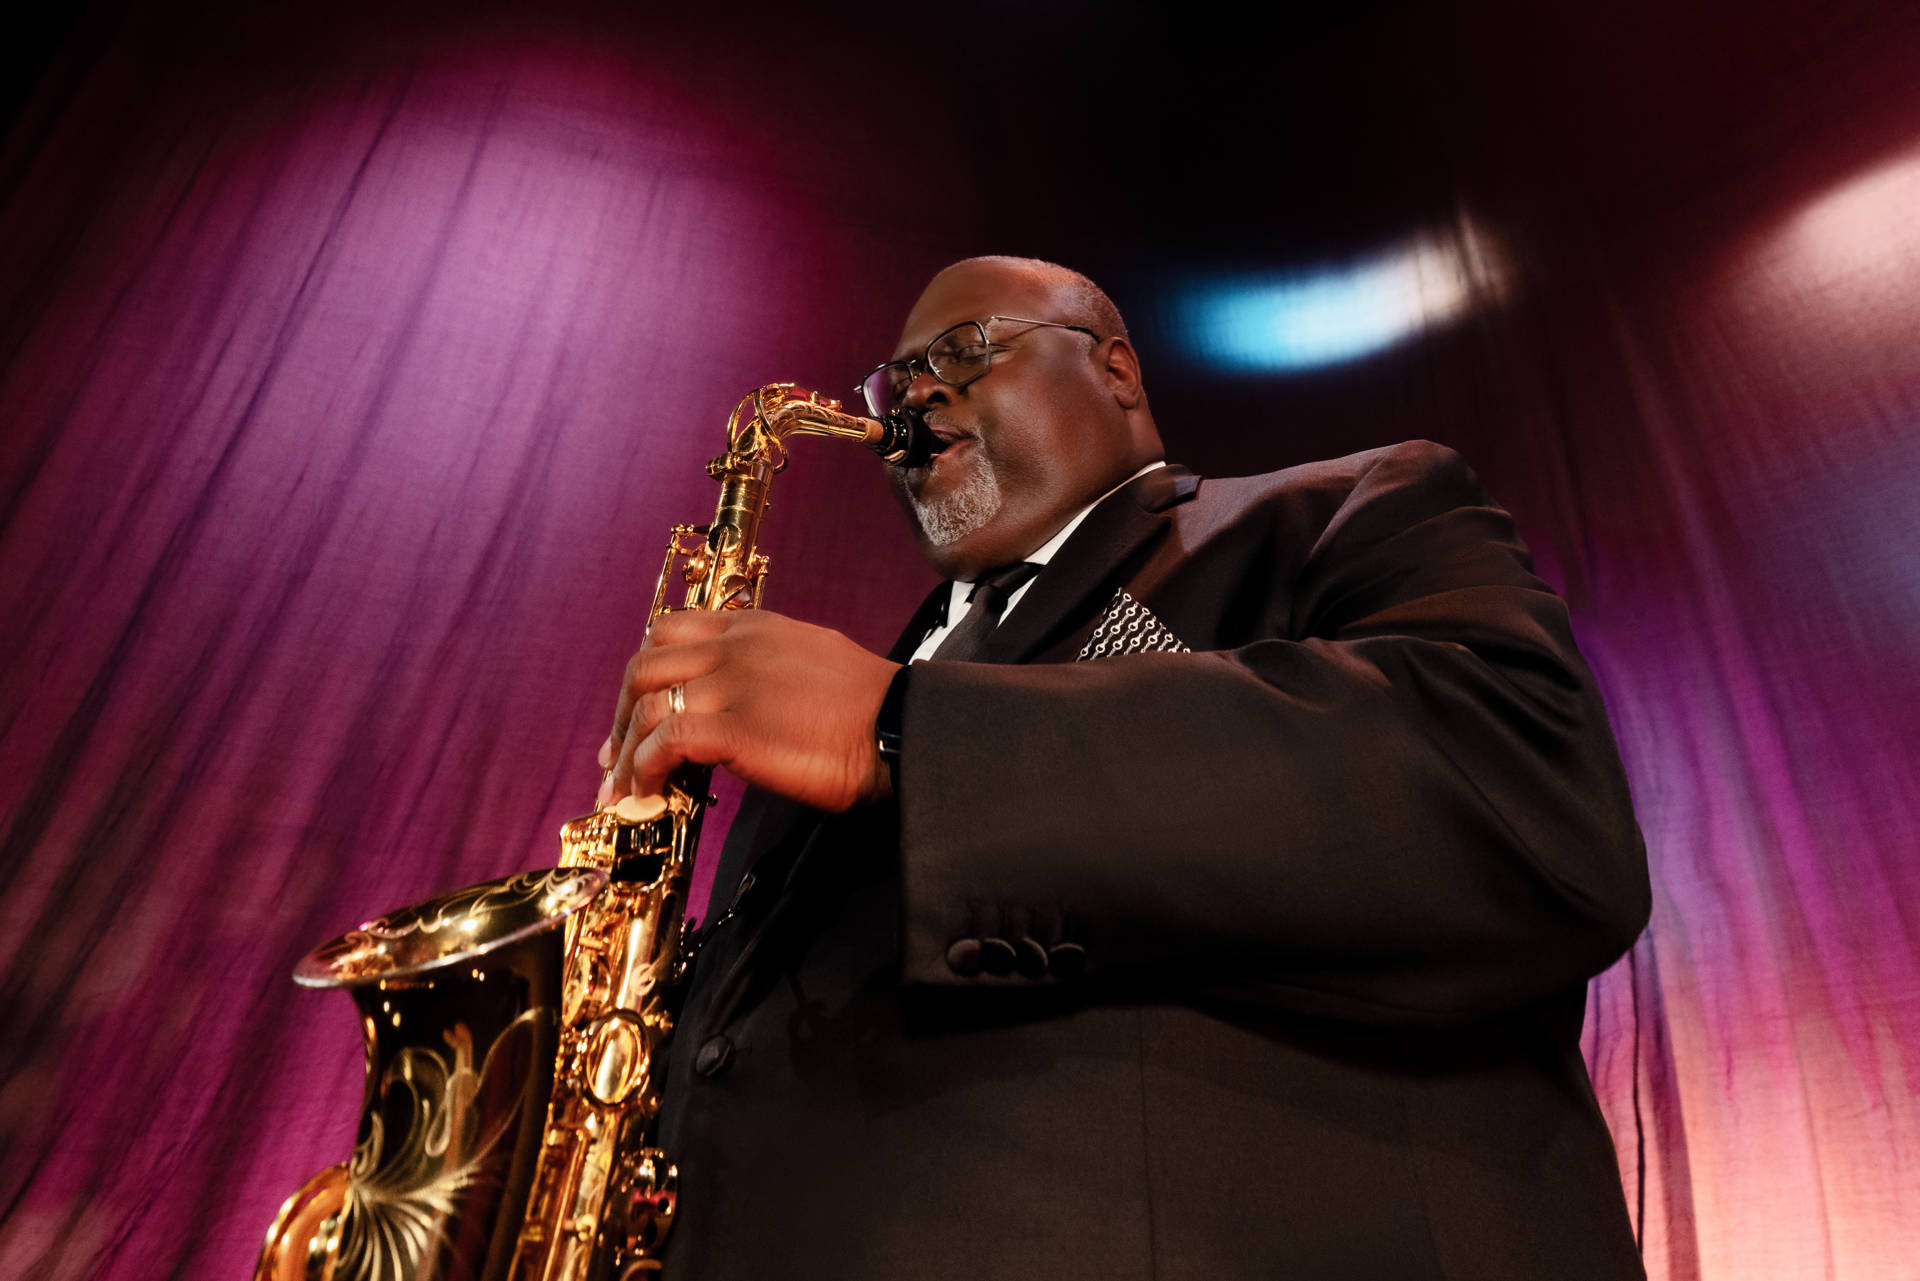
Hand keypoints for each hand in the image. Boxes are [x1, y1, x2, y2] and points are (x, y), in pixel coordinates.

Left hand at [598, 610, 899, 811]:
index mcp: (752, 627)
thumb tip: (744, 700)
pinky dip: (645, 769)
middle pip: (643, 666)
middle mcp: (733, 647)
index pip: (670, 630)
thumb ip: (768, 668)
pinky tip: (650, 795)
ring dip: (625, 753)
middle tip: (616, 757)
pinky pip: (664, 742)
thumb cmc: (869, 707)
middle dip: (620, 714)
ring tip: (625, 790)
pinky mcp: (734, 728)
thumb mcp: (811, 661)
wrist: (898, 726)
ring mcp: (731, 684)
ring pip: (645, 706)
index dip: (642, 673)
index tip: (634, 710)